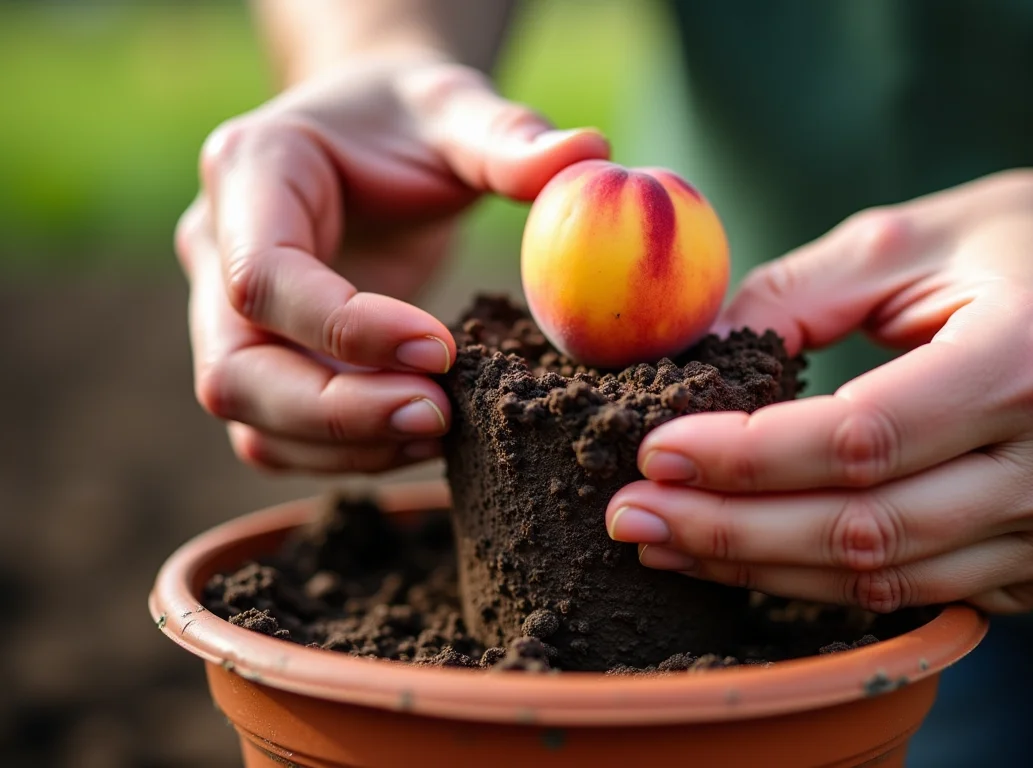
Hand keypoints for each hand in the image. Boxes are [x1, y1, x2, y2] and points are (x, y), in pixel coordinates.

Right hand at [178, 55, 608, 472]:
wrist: (373, 134)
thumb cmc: (411, 118)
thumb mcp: (458, 108)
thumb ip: (510, 136)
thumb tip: (588, 154)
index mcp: (250, 171)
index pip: (264, 279)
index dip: (346, 329)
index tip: (442, 348)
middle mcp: (216, 248)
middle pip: (234, 371)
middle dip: (335, 413)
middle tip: (441, 415)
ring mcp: (228, 313)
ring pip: (251, 419)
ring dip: (345, 446)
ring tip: (443, 429)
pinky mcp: (264, 358)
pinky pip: (280, 434)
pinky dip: (348, 452)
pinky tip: (425, 436)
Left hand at [605, 159, 1032, 612]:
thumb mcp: (910, 237)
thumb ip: (792, 294)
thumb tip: (679, 358)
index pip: (860, 439)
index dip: (744, 458)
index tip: (653, 450)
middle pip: (866, 530)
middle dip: (730, 531)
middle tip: (632, 516)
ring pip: (888, 581)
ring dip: (765, 568)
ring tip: (669, 541)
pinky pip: (928, 593)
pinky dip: (832, 581)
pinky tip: (759, 555)